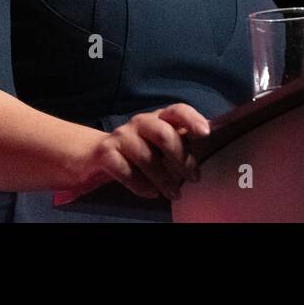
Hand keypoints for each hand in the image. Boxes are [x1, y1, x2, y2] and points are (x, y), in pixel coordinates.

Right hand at [70, 104, 210, 200]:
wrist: (96, 154)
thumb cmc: (139, 149)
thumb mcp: (160, 142)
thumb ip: (181, 141)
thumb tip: (207, 147)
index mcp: (158, 117)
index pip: (177, 110)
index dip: (192, 119)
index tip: (205, 133)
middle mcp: (140, 122)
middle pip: (164, 134)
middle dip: (182, 159)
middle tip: (195, 178)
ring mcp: (121, 136)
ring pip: (146, 157)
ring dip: (164, 179)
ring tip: (174, 194)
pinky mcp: (105, 153)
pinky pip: (127, 172)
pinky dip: (142, 185)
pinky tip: (152, 193)